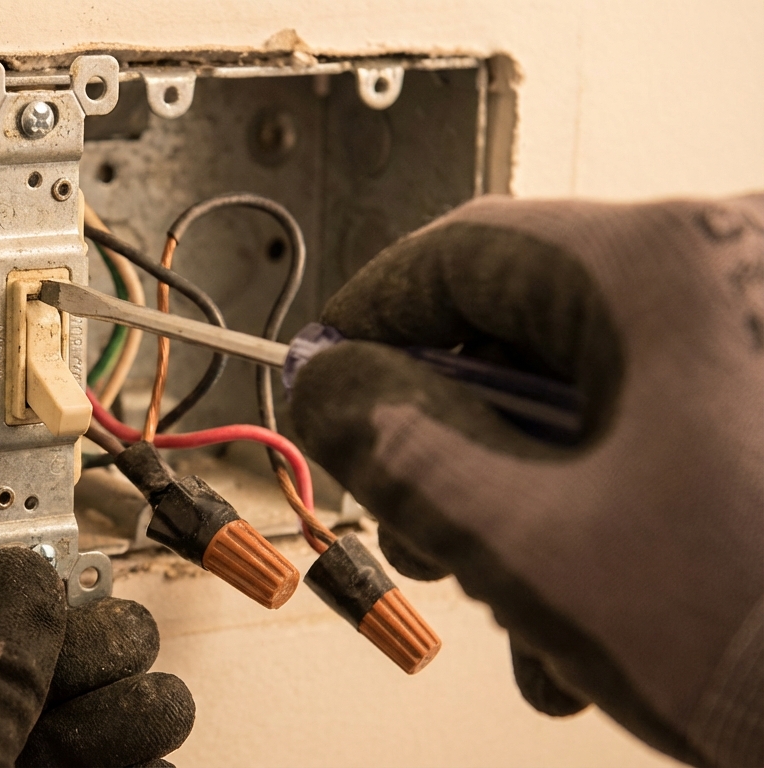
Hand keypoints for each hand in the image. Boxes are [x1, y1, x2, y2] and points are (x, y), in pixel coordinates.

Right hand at [290, 194, 763, 766]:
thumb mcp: (533, 546)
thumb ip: (401, 451)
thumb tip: (330, 390)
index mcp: (666, 271)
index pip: (457, 251)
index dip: (368, 321)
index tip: (324, 379)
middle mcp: (733, 275)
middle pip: (522, 325)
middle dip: (448, 435)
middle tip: (415, 514)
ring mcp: (762, 337)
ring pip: (587, 387)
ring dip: (521, 492)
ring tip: (508, 595)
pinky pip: (656, 421)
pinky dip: (600, 501)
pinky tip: (586, 603)